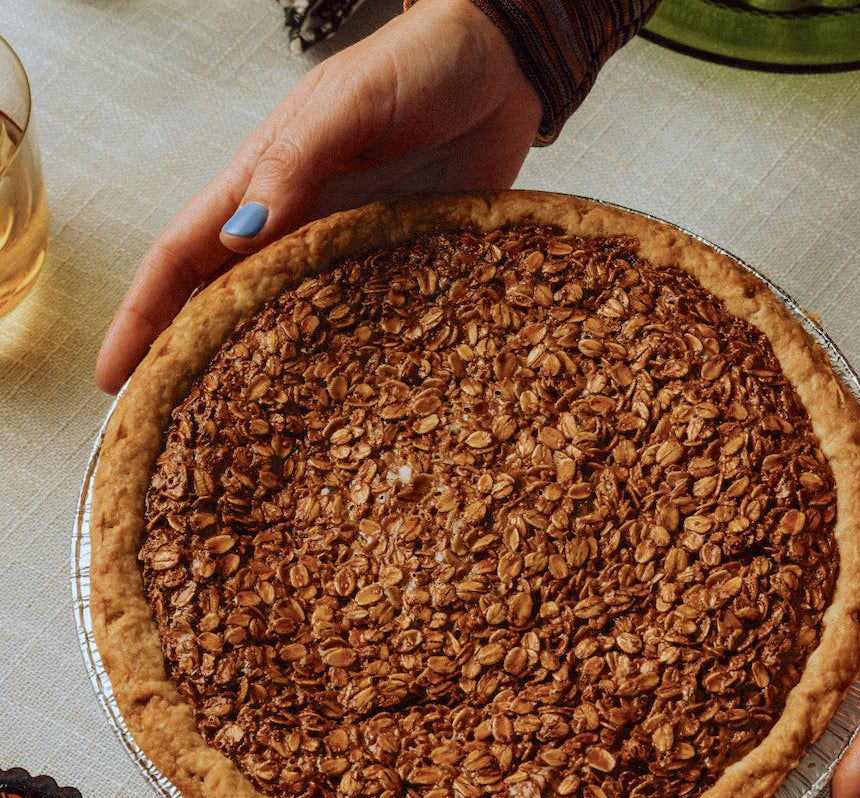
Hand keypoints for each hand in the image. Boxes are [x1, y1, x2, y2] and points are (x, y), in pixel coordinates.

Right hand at [95, 0, 543, 392]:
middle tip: (164, 428)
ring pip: (285, 320)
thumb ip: (295, 166)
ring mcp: (347, 249)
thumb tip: (239, 239)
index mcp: (265, 180)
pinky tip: (334, 403)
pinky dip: (337, 361)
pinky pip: (359, 321)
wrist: (506, 66)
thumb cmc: (423, 65)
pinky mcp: (398, 264)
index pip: (183, 256)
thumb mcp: (350, 105)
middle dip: (185, 359)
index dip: (143, 317)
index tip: (114, 378)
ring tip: (237, 431)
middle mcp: (297, 224)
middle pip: (222, 301)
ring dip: (256, 370)